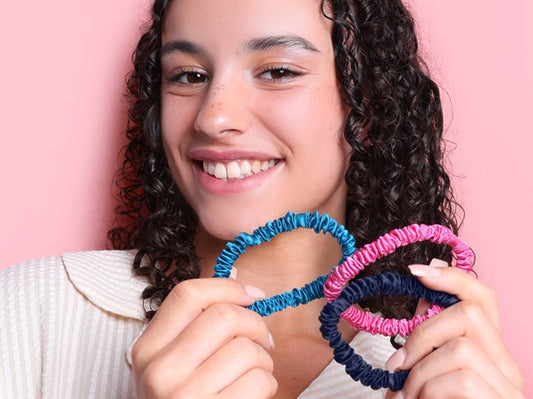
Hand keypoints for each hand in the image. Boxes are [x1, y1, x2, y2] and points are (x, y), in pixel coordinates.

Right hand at [132, 278, 276, 397]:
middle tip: (262, 340)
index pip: (188, 296)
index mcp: (147, 350)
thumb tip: (235, 278)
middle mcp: (159, 372)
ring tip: (256, 371)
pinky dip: (268, 383)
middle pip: (224, 317)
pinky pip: (260, 380)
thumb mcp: (175, 364)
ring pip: (247, 349)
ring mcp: (184, 398)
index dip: (227, 287)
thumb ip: (199, 324)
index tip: (252, 294)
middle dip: (255, 324)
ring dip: (264, 358)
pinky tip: (254, 393)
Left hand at [384, 262, 524, 398]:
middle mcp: (507, 366)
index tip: (417, 271)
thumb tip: (421, 298)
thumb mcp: (430, 374)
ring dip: (420, 372)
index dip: (453, 278)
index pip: (484, 299)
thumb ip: (431, 342)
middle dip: (424, 332)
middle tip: (398, 364)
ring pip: (459, 348)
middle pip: (471, 313)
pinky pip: (460, 379)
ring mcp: (507, 388)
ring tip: (408, 396)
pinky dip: (428, 390)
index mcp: (490, 353)